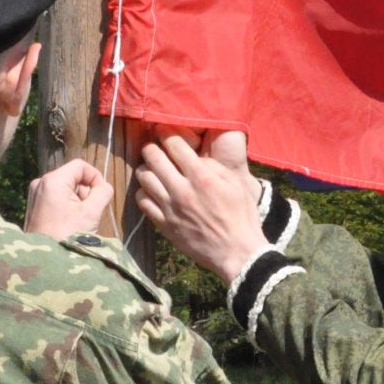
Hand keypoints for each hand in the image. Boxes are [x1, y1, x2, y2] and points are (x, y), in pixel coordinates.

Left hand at [24, 158, 114, 239]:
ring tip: (78, 221)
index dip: (95, 177)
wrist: (44, 261)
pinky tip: (68, 223)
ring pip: (65, 188)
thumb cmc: (67, 236)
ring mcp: (35, 194)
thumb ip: (103, 193)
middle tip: (89, 213)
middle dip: (86, 192)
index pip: (80, 165)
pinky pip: (56, 197)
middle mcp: (40, 183)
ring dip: (77, 200)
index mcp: (53, 180)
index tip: (101, 195)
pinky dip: (67, 206)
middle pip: (72, 177)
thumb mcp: (91, 213)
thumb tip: (104, 186)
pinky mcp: (34, 205)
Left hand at [135, 130, 268, 283]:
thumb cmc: (241, 215)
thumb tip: (194, 156)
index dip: (167, 133)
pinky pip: (142, 202)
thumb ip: (213, 166)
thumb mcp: (235, 183)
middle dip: (152, 147)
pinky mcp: (164, 224)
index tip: (165, 131)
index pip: (174, 144)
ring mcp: (170, 208)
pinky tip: (152, 191)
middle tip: (155, 148)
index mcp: (202, 177)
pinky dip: (144, 192)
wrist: (236, 252)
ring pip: (143, 178)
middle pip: (152, 157)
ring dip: (146, 168)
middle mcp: (182, 190)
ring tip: (153, 169)